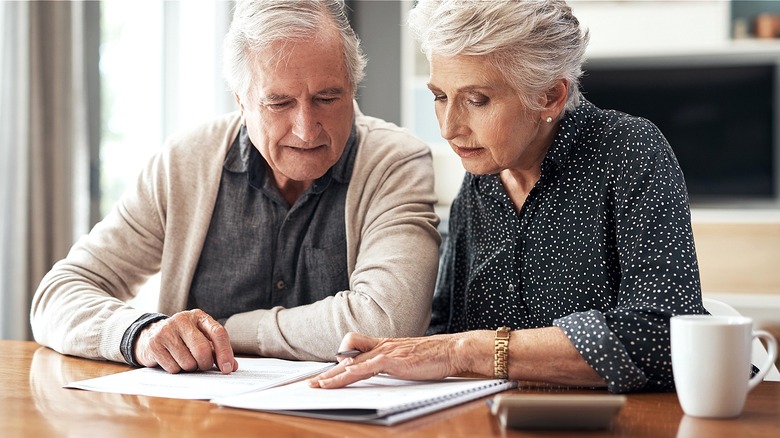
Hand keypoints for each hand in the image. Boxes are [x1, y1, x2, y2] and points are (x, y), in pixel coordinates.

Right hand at [134, 309, 237, 373]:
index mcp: (199, 317)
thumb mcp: (202, 339)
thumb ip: (217, 351)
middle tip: (203, 366)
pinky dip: (176, 370)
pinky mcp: (154, 343)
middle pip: (202, 349)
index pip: (218, 333)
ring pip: (188, 362)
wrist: (151, 335)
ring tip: (185, 361)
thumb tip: (231, 366)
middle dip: (205, 364)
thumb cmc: (183, 339)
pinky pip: (173, 367)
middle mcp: (183, 320)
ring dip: (190, 368)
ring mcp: (167, 330)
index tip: (227, 369)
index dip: (225, 352)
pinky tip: (172, 361)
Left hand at [308, 332, 461, 388]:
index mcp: (385, 346)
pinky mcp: (393, 360)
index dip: (339, 362)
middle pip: (347, 358)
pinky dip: (351, 373)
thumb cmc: (434, 356)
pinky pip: (366, 367)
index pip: (354, 351)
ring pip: (352, 363)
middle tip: (313, 383)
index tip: (327, 374)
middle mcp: (382, 346)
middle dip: (329, 372)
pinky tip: (342, 379)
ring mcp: (387, 352)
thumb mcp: (409, 359)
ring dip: (334, 376)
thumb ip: (394, 364)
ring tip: (320, 386)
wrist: (452, 349)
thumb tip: (384, 372)